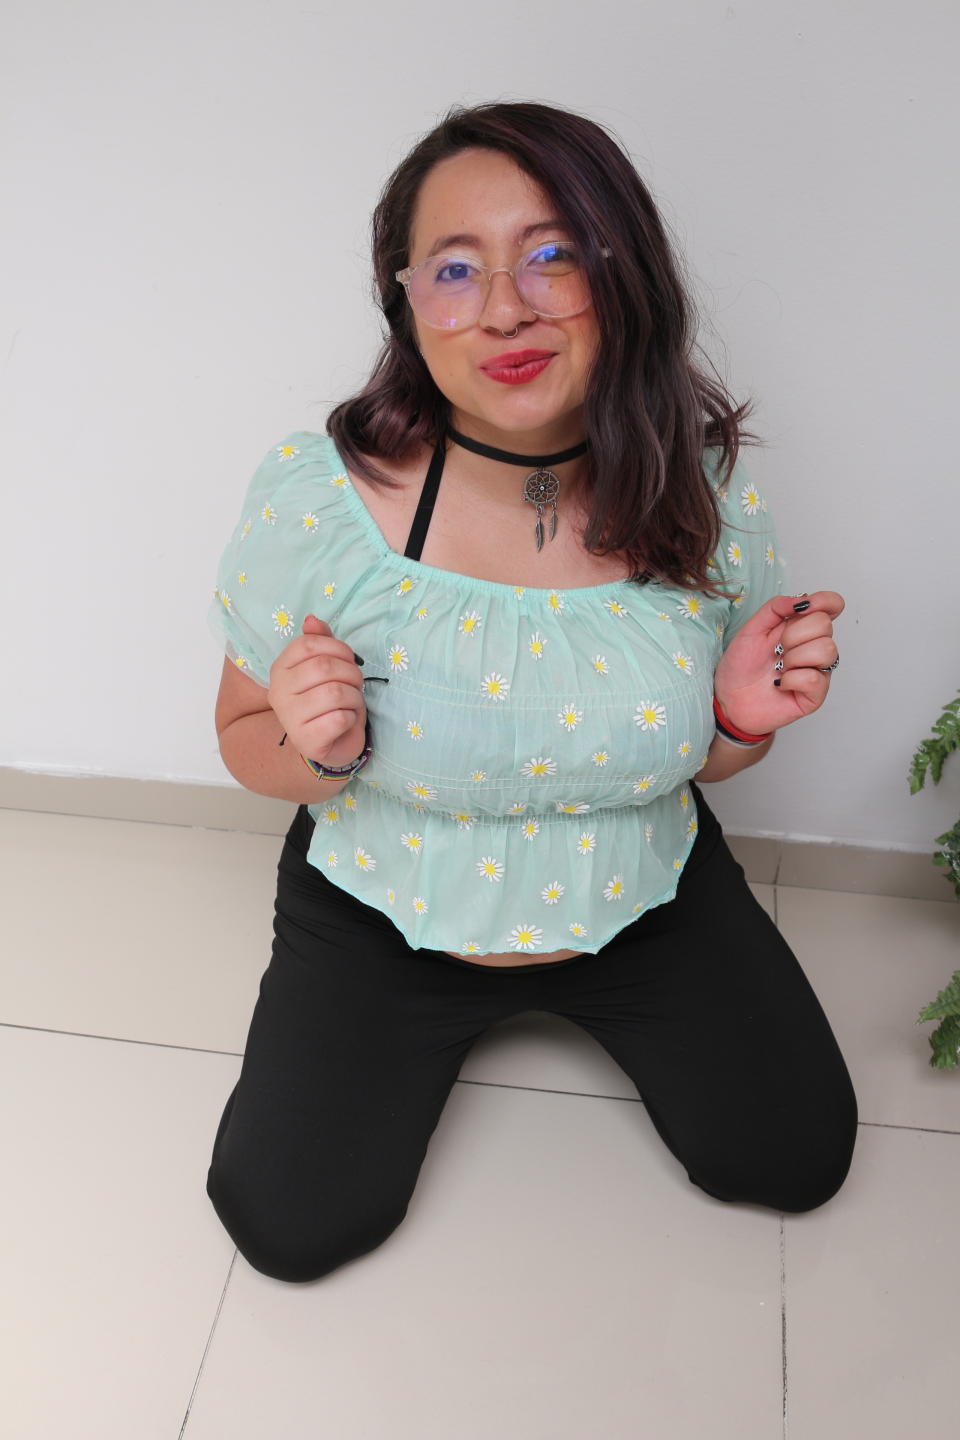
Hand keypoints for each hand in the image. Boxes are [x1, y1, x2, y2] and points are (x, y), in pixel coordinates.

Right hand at [268, 614, 366, 765]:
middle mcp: (278, 692)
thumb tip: (312, 619)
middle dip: (351, 674)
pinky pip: (339, 719)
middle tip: (355, 685)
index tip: (348, 660)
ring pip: (335, 693)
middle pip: (324, 667)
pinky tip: (345, 722)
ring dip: (354, 698)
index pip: (309, 644)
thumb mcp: (325, 668)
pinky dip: (351, 719)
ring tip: (351, 704)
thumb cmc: (329, 703)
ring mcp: (289, 718)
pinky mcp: (306, 740)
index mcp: (280, 669)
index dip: (338, 648)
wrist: (329, 744)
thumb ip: (320, 642)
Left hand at [713, 590, 843, 735]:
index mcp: (801, 626)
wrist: (728, 698)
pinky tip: (781, 683)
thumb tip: (802, 599)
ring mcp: (817, 670)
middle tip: (777, 649)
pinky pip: (815, 678)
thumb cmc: (740, 666)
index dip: (825, 601)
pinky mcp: (815, 694)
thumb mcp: (751, 629)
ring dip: (794, 658)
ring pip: (826, 650)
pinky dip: (792, 680)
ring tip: (779, 667)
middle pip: (825, 625)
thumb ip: (775, 608)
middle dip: (794, 635)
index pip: (832, 605)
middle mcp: (813, 646)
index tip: (804, 607)